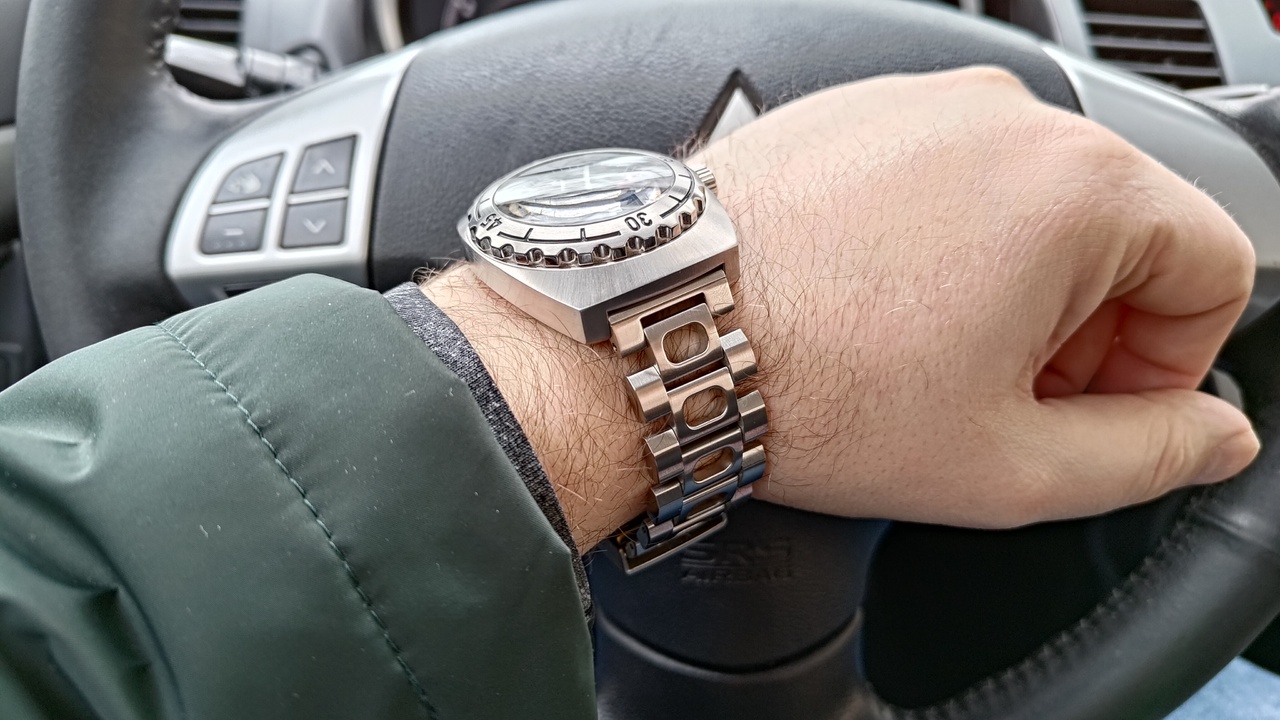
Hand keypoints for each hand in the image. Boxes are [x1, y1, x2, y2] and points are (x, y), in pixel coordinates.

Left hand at [425, 67, 1258, 548]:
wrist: (656, 337)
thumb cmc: (807, 388)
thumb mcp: (1005, 464)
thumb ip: (1144, 454)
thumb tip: (1208, 434)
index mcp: (1076, 188)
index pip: (1213, 266)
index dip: (1166, 362)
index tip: (1095, 407)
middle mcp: (1004, 119)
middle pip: (1122, 232)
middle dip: (1087, 329)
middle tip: (1005, 395)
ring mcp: (923, 105)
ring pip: (1031, 203)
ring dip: (1011, 288)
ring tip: (927, 356)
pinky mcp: (858, 113)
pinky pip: (947, 179)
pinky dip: (942, 245)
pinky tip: (879, 309)